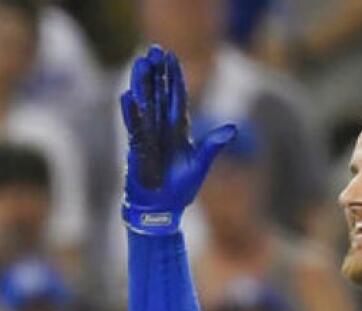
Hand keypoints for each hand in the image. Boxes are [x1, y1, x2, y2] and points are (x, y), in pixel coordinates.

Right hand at [120, 45, 236, 235]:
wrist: (161, 210)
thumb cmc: (181, 189)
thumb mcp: (200, 165)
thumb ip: (213, 146)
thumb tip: (233, 128)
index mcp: (179, 131)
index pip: (177, 98)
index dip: (175, 78)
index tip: (172, 57)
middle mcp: (162, 130)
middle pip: (159, 95)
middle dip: (157, 73)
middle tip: (154, 50)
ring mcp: (148, 138)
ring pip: (145, 105)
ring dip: (143, 85)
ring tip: (140, 64)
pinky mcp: (136, 149)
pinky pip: (133, 128)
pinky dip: (131, 113)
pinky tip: (128, 96)